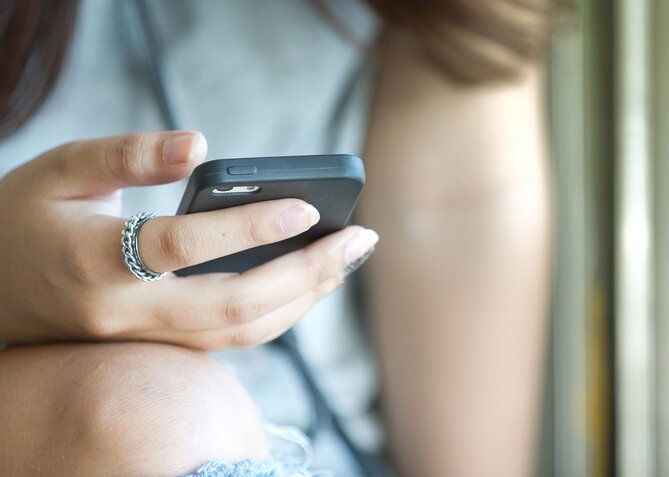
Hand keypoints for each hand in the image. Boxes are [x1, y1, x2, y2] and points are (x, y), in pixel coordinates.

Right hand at [0, 131, 377, 349]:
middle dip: (306, 275)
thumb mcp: (60, 168)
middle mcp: (126, 312)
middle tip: (360, 238)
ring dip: (305, 298)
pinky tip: (312, 280)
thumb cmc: (25, 219)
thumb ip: (126, 153)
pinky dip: (281, 311)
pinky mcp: (162, 344)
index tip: (306, 209)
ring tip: (349, 258)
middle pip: (233, 306)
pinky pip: (233, 337)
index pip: (184, 248)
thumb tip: (200, 142)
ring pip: (241, 332)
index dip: (249, 228)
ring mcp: (146, 338)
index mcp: (95, 260)